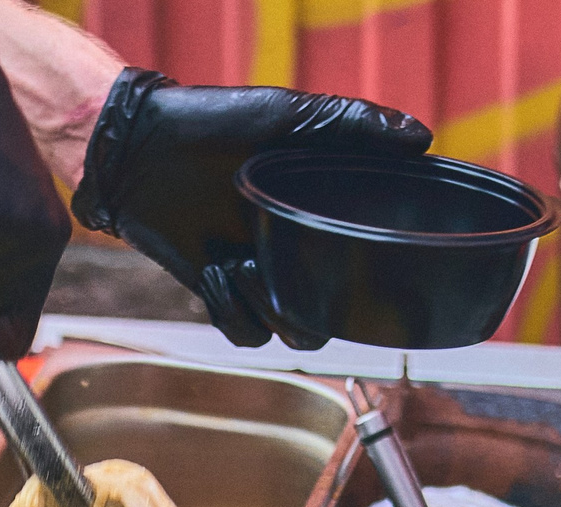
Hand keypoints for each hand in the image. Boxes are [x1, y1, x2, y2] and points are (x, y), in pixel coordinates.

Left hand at [72, 72, 431, 348]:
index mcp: (323, 214)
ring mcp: (261, 274)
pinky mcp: (224, 293)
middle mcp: (298, 250)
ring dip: (268, 306)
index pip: (371, 262)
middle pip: (335, 316)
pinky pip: (245, 335)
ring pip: (294, 333)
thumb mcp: (289, 116)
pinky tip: (213, 266)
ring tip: (234, 260)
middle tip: (283, 269)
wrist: (139, 149)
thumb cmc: (213, 124)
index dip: (377, 279)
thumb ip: (354, 125)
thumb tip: (421, 137)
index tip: (367, 269)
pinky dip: (231, 310)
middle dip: (315, 307)